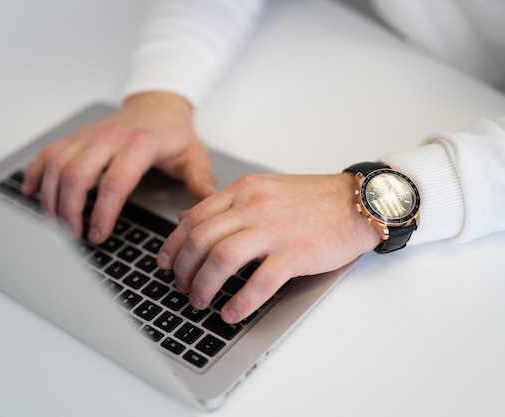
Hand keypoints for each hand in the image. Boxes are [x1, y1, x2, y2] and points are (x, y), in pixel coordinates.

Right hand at [21, 92, 216, 242]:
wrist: (157, 103)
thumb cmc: (174, 134)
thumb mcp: (195, 156)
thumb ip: (200, 185)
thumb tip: (198, 214)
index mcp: (139, 144)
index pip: (114, 183)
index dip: (103, 213)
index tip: (97, 235)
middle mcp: (108, 137)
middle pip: (76, 173)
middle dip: (69, 208)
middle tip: (71, 235)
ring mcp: (88, 135)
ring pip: (57, 164)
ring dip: (50, 196)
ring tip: (54, 224)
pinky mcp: (76, 137)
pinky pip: (48, 153)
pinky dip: (35, 173)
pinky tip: (31, 193)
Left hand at [157, 173, 381, 322]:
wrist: (357, 202)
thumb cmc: (311, 199)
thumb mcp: (263, 189)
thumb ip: (227, 205)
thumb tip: (189, 219)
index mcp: (242, 191)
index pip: (192, 218)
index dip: (172, 246)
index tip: (164, 264)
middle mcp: (253, 207)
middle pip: (200, 240)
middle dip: (183, 269)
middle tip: (182, 287)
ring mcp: (274, 230)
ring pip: (221, 259)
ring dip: (204, 286)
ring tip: (201, 302)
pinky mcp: (296, 253)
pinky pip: (259, 282)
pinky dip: (240, 302)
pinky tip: (231, 313)